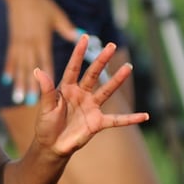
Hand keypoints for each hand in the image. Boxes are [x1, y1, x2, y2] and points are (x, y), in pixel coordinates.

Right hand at [2, 0, 80, 106]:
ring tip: (16, 97)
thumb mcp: (57, 15)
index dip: (46, 77)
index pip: (45, 61)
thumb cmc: (42, 5)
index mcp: (43, 40)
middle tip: (28, 102)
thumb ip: (67, 28)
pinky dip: (8, 69)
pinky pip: (10, 58)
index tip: (46, 90)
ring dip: (18, 82)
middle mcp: (30, 44)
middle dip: (29, 86)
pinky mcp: (13, 41)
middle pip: (30, 68)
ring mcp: (20, 44)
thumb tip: (80, 36)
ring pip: (19, 66)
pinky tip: (7, 81)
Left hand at [32, 36, 148, 156]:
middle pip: (93, 74)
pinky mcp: (98, 122)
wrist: (52, 146)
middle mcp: (81, 94)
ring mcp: (91, 107)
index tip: (84, 37)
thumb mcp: (45, 107)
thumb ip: (46, 90)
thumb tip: (38, 71)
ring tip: (128, 67)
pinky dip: (131, 119)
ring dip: (117, 80)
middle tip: (111, 45)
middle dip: (102, 60)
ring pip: (106, 91)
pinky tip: (145, 116)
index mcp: (66, 88)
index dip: (78, 53)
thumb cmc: (46, 125)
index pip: (73, 67)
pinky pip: (117, 120)